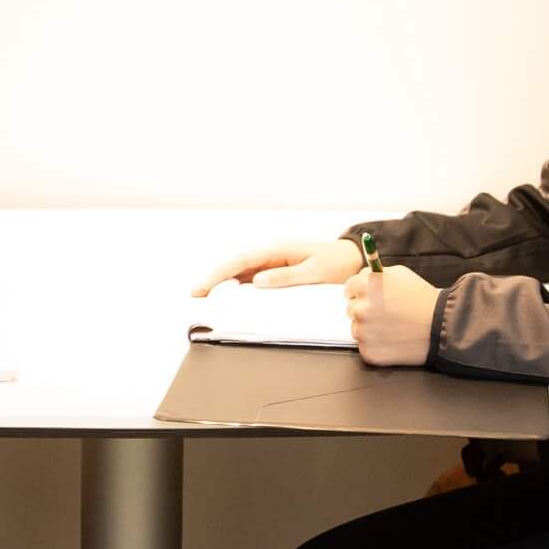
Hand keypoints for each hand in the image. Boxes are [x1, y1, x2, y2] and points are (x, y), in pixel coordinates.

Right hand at [195, 235, 364, 295]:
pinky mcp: (277, 273)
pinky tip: (229, 297)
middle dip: (215, 279)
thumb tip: (257, 282)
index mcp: (277, 250)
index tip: (205, 287)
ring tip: (206, 298)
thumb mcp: (314, 271)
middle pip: (236, 266)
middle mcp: (272, 254)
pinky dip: (238, 288)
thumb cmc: (336, 263)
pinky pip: (253, 279)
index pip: (241, 261)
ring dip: (224, 284)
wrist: (351, 259)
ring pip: (241, 272)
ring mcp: (273, 263)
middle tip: (196, 295)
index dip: (220, 274)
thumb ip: (286, 276)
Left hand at [346, 262, 439, 365]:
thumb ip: (375, 274)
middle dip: (365, 309)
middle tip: (386, 313)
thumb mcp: (399, 274)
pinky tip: (393, 339)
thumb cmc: (422, 299)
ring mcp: (363, 332)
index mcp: (364, 286)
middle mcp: (359, 309)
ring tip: (392, 326)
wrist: (441, 326)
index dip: (361, 291)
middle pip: (351, 309)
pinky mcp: (369, 352)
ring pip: (358, 329)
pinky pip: (366, 346)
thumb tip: (362, 277)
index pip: (349, 288)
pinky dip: (376, 344)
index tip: (368, 296)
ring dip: (369, 328)